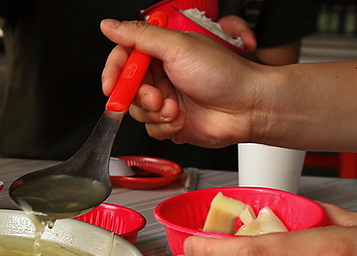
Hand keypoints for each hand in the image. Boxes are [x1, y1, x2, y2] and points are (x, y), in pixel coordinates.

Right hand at [100, 18, 267, 147]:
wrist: (247, 107)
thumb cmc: (223, 73)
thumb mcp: (178, 47)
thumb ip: (140, 36)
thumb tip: (109, 25)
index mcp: (161, 52)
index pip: (124, 58)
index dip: (114, 72)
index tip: (111, 85)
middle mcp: (161, 75)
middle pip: (127, 88)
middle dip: (139, 96)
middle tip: (156, 97)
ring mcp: (166, 100)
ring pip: (137, 111)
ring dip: (154, 112)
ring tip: (175, 108)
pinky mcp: (171, 122)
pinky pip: (151, 129)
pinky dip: (164, 126)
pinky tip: (182, 119)